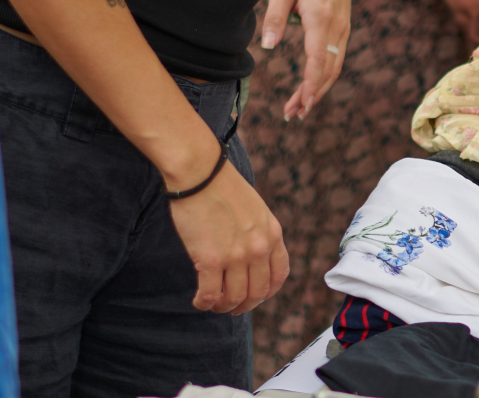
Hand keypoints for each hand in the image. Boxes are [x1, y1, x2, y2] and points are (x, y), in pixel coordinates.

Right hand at [168, 158, 289, 314]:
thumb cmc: (222, 185)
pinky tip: (199, 301)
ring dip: (222, 307)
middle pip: (257, 293)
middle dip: (244, 305)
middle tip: (230, 307)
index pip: (279, 276)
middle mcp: (258, 248)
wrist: (200, 172)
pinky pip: (210, 295)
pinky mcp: (210, 260)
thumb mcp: (255, 209)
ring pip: (233, 298)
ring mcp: (235, 256)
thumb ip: (258, 233)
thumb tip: (251, 257)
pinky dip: (204, 303)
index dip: (266, 293)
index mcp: (272, 234)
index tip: (254, 296)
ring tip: (212, 304)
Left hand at [262, 0, 350, 119]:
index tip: (302, 105)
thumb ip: (275, 17)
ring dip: (318, 90)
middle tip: (292, 114)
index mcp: (321, 16)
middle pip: (328, 70)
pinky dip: (324, 76)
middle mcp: (337, 25)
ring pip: (335, 67)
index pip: (318, 60)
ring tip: (299, 108)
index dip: (310, 85)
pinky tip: (311, 87)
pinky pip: (336, 57)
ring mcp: (343, 26)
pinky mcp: (343, 26)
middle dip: (312, 95)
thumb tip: (267, 47)